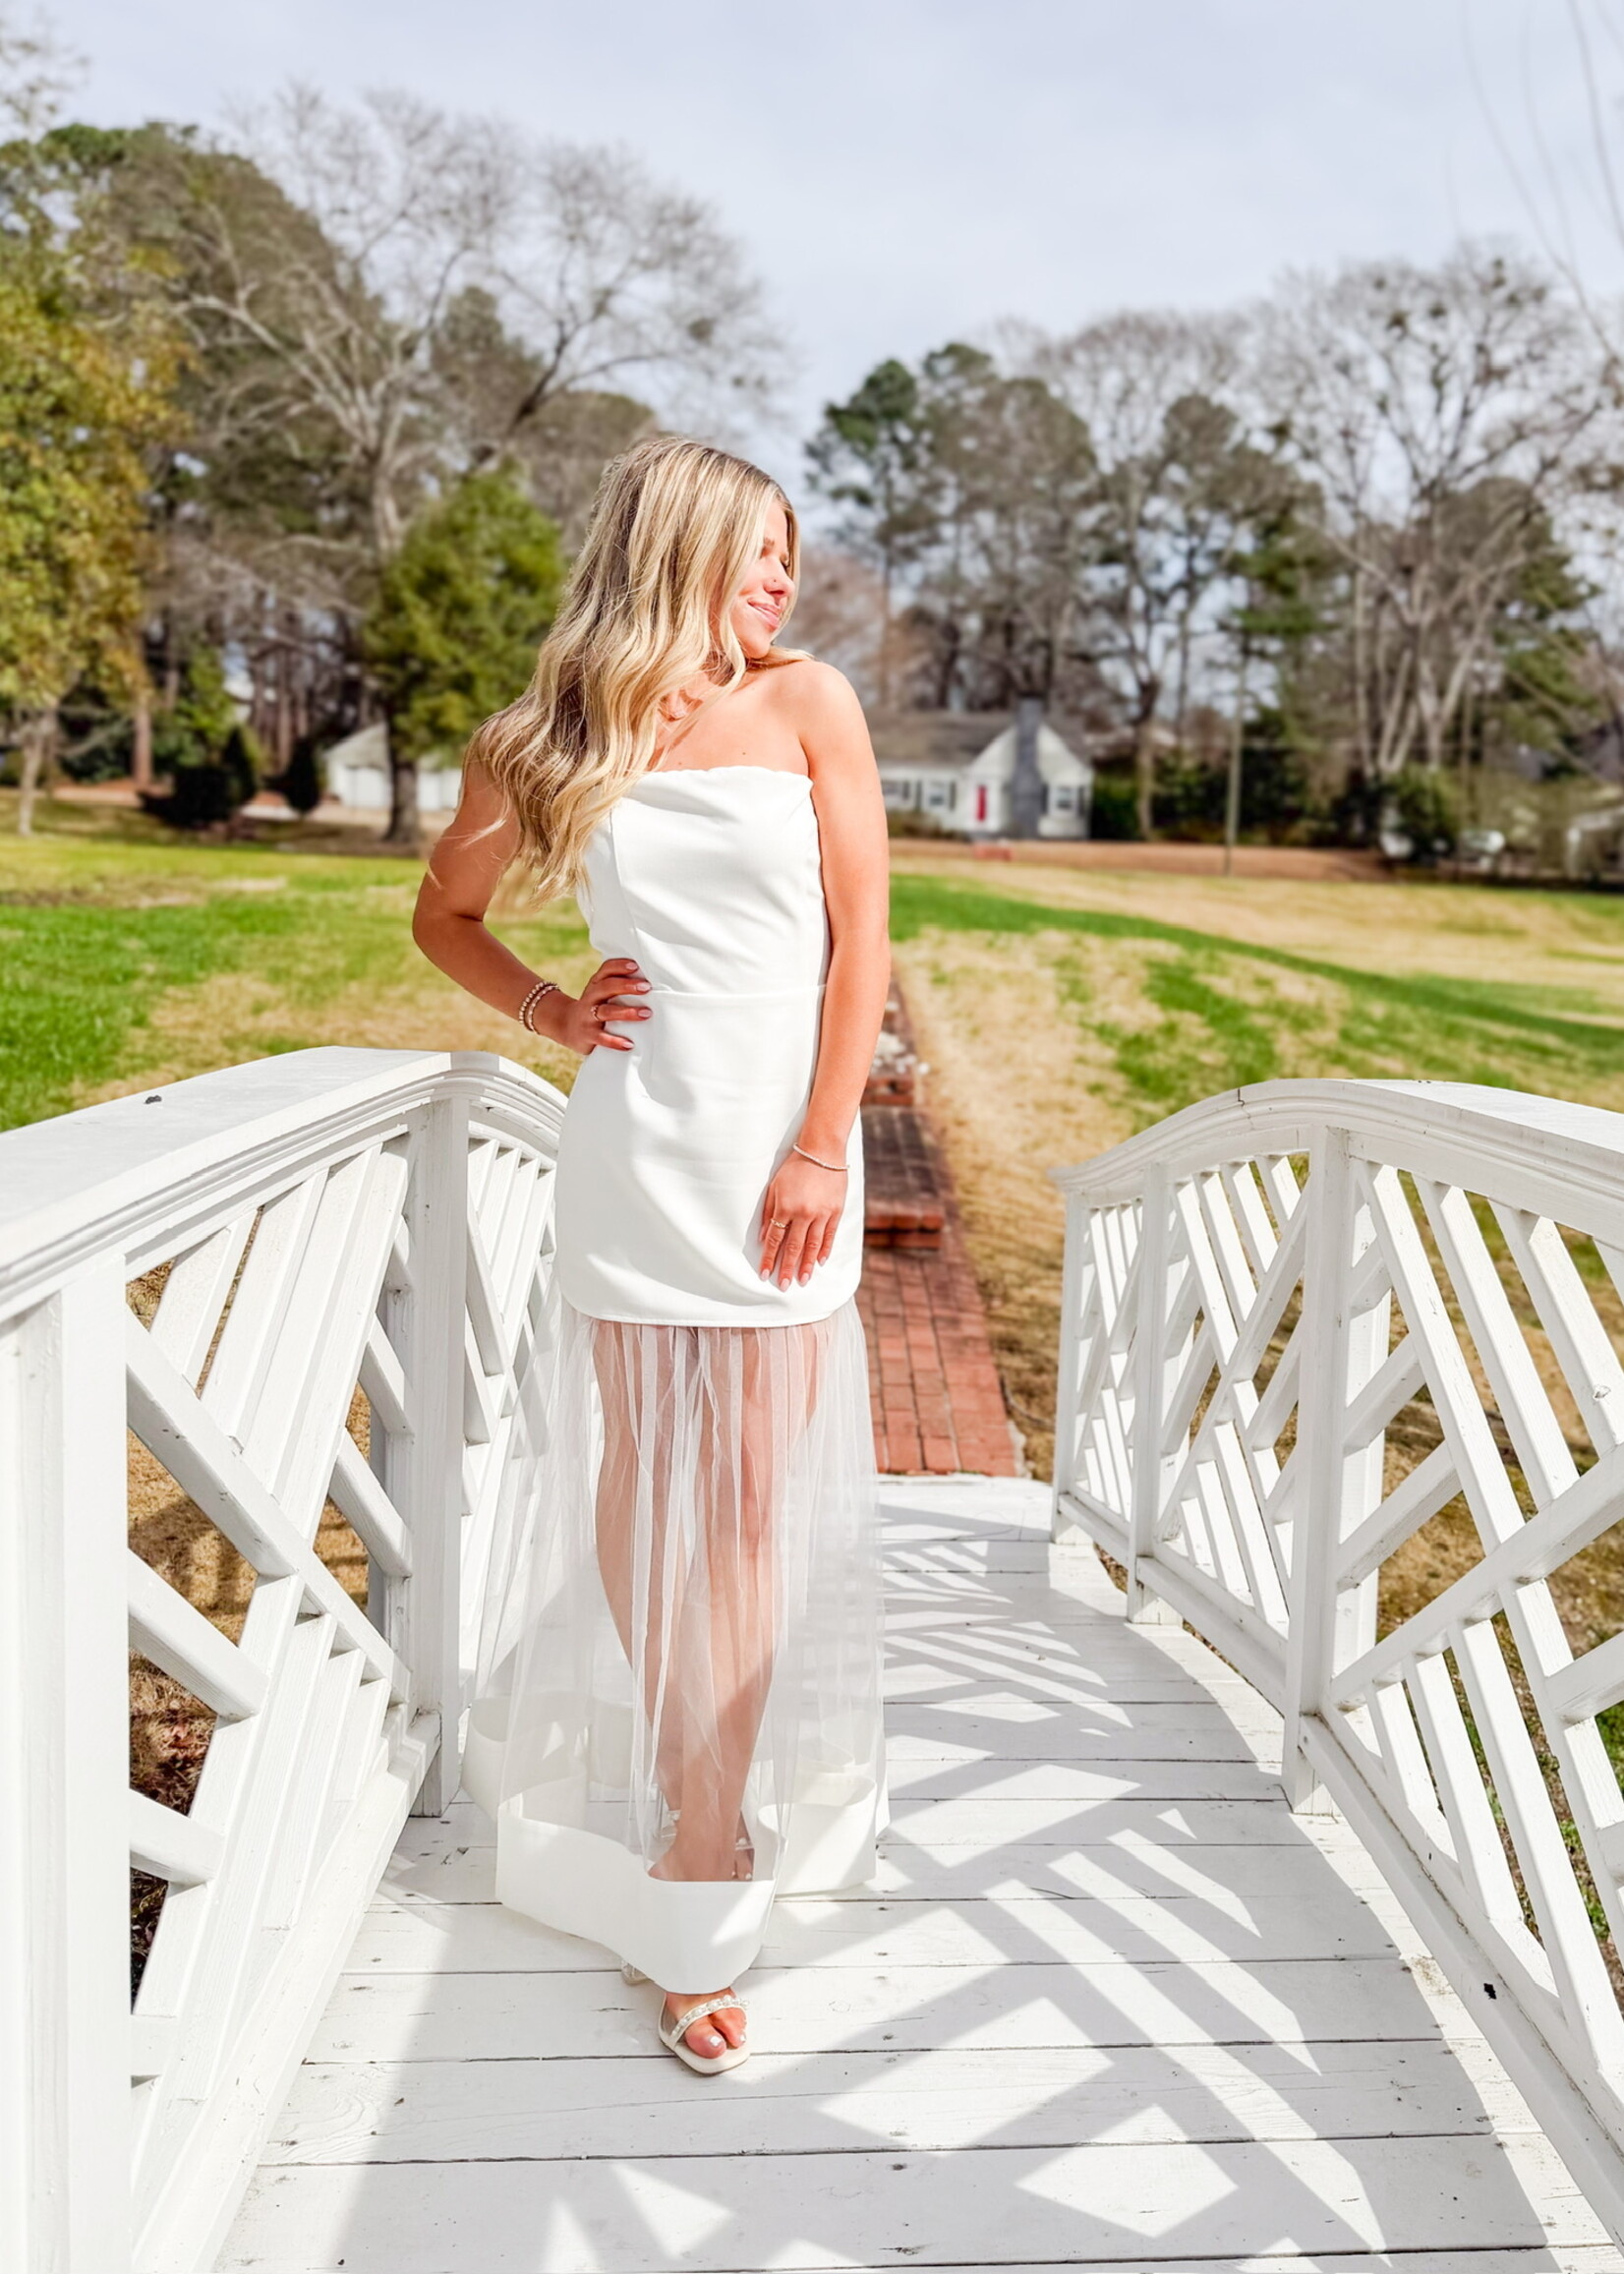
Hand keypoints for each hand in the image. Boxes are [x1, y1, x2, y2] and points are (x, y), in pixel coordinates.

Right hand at [542, 958, 650, 1053]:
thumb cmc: (593, 1006)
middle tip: (646, 987)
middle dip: (627, 986)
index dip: (620, 966)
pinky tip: (629, 1044)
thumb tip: (648, 980)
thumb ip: (618, 985)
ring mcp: (588, 1016)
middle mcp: (591, 998)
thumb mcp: (601, 992)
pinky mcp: (588, 1035)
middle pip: (607, 987)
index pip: (606, 970)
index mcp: (596, 984)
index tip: (636, 966)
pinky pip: (602, 1038)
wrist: (566, 1025)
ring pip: (606, 1011)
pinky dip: (615, 1041)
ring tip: (646, 1013)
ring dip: (627, 1012)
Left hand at [759, 1149, 846, 1287]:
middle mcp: (803, 1214)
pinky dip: (824, 1250)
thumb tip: (764, 1238)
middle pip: (794, 1247)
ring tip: (802, 1281)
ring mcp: (821, 1214)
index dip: (769, 1258)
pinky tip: (819, 1262)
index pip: (775, 1240)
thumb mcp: (775, 1188)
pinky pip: (829, 1235)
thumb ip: (769, 1214)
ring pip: (812, 1245)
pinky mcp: (836, 1211)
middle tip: (783, 1286)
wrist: (822, 1151)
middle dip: (787, 1268)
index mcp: (785, 1208)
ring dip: (806, 1265)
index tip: (764, 1274)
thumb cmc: (794, 1168)